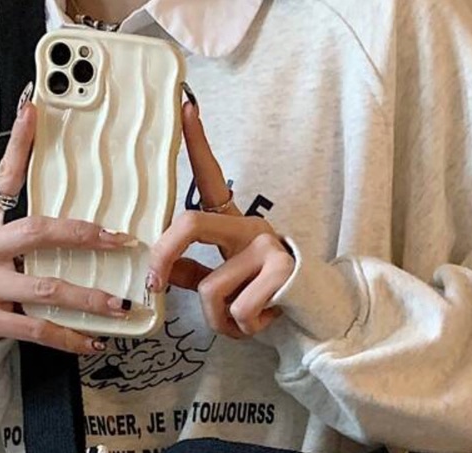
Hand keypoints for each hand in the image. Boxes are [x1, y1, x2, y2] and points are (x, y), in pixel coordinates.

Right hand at [0, 90, 139, 354]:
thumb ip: (10, 201)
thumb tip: (36, 145)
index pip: (2, 175)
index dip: (18, 143)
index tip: (34, 111)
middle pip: (37, 234)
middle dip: (83, 236)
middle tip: (121, 242)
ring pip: (46, 288)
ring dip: (89, 298)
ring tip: (120, 304)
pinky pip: (38, 328)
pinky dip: (69, 338)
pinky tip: (94, 341)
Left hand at [145, 97, 295, 339]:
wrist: (317, 314)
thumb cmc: (267, 300)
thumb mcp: (227, 285)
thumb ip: (196, 273)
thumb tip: (163, 272)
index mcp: (233, 225)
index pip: (211, 179)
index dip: (196, 143)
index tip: (185, 105)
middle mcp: (248, 227)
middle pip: (190, 225)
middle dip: (163, 256)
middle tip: (154, 284)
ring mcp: (265, 245)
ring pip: (210, 289)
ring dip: (219, 320)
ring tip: (242, 322)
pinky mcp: (280, 269)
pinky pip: (239, 309)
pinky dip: (243, 328)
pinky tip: (264, 320)